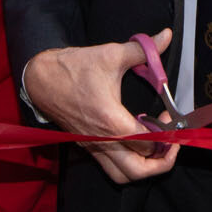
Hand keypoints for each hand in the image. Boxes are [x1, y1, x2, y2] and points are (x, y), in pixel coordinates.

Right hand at [22, 32, 178, 185]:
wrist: (41, 79)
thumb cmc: (73, 68)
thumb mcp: (110, 54)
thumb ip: (143, 49)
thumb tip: (166, 36)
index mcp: (111, 121)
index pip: (149, 144)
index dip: (167, 134)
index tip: (170, 118)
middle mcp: (103, 140)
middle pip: (138, 171)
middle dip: (161, 161)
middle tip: (170, 142)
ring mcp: (94, 146)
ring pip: (123, 176)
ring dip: (144, 167)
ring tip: (155, 147)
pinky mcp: (88, 146)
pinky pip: (111, 167)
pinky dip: (128, 163)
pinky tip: (136, 141)